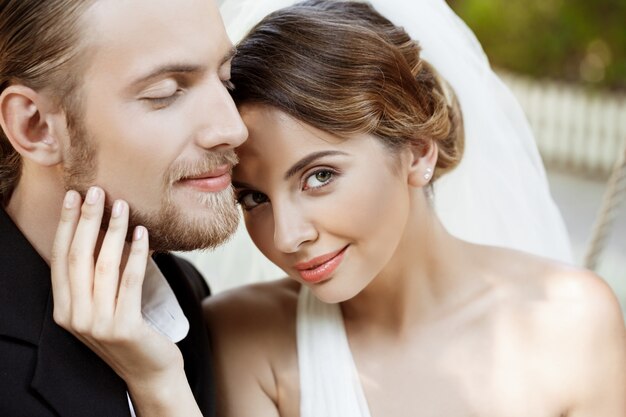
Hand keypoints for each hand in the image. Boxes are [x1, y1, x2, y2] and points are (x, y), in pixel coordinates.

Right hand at [50, 187, 183, 391]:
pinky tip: (143, 234)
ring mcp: (97, 324)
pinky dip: (136, 254)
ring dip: (113, 231)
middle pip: (78, 257)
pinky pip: (130, 281)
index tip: (72, 197)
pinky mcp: (124, 327)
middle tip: (96, 191)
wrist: (150, 370)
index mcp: (63, 309)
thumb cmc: (129, 329)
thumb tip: (102, 228)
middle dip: (86, 220)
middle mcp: (74, 317)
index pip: (60, 258)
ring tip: (122, 205)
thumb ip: (95, 278)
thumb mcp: (103, 304)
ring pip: (103, 266)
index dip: (65, 225)